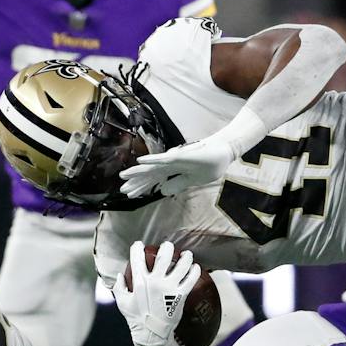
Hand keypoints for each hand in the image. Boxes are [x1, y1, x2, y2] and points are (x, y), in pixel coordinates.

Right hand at [113, 240, 201, 345]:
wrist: (152, 334)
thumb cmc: (136, 318)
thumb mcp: (122, 303)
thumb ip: (119, 288)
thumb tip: (119, 276)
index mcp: (139, 281)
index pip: (137, 258)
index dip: (137, 248)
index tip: (139, 245)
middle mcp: (154, 282)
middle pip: (163, 257)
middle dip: (167, 247)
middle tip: (168, 246)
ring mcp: (168, 288)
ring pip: (181, 266)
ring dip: (186, 257)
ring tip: (187, 254)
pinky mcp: (179, 296)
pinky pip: (190, 280)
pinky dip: (194, 271)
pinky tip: (196, 268)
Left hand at [119, 136, 237, 198]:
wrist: (223, 151)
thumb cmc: (209, 162)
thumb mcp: (193, 180)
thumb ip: (178, 184)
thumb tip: (162, 191)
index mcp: (173, 170)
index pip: (154, 180)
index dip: (142, 187)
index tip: (129, 195)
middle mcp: (170, 164)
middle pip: (150, 174)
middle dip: (136, 182)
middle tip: (122, 190)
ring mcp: (174, 159)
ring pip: (153, 167)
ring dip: (138, 171)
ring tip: (123, 176)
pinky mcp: (180, 155)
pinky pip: (164, 159)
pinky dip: (152, 159)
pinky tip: (140, 161)